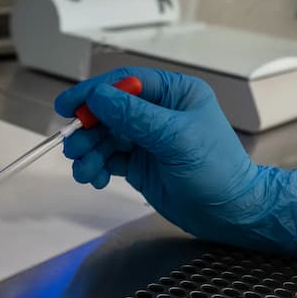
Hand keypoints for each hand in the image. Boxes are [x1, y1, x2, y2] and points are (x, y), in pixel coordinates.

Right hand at [55, 67, 296, 258]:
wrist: (229, 214)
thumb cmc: (215, 170)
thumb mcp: (175, 138)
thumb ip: (134, 116)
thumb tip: (96, 97)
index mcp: (173, 94)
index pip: (125, 83)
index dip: (93, 93)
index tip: (67, 106)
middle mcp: (157, 112)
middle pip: (108, 112)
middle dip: (88, 130)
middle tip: (74, 149)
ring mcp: (146, 139)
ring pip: (104, 138)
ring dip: (89, 153)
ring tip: (84, 172)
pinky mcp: (138, 164)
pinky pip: (108, 159)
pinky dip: (96, 167)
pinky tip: (95, 179)